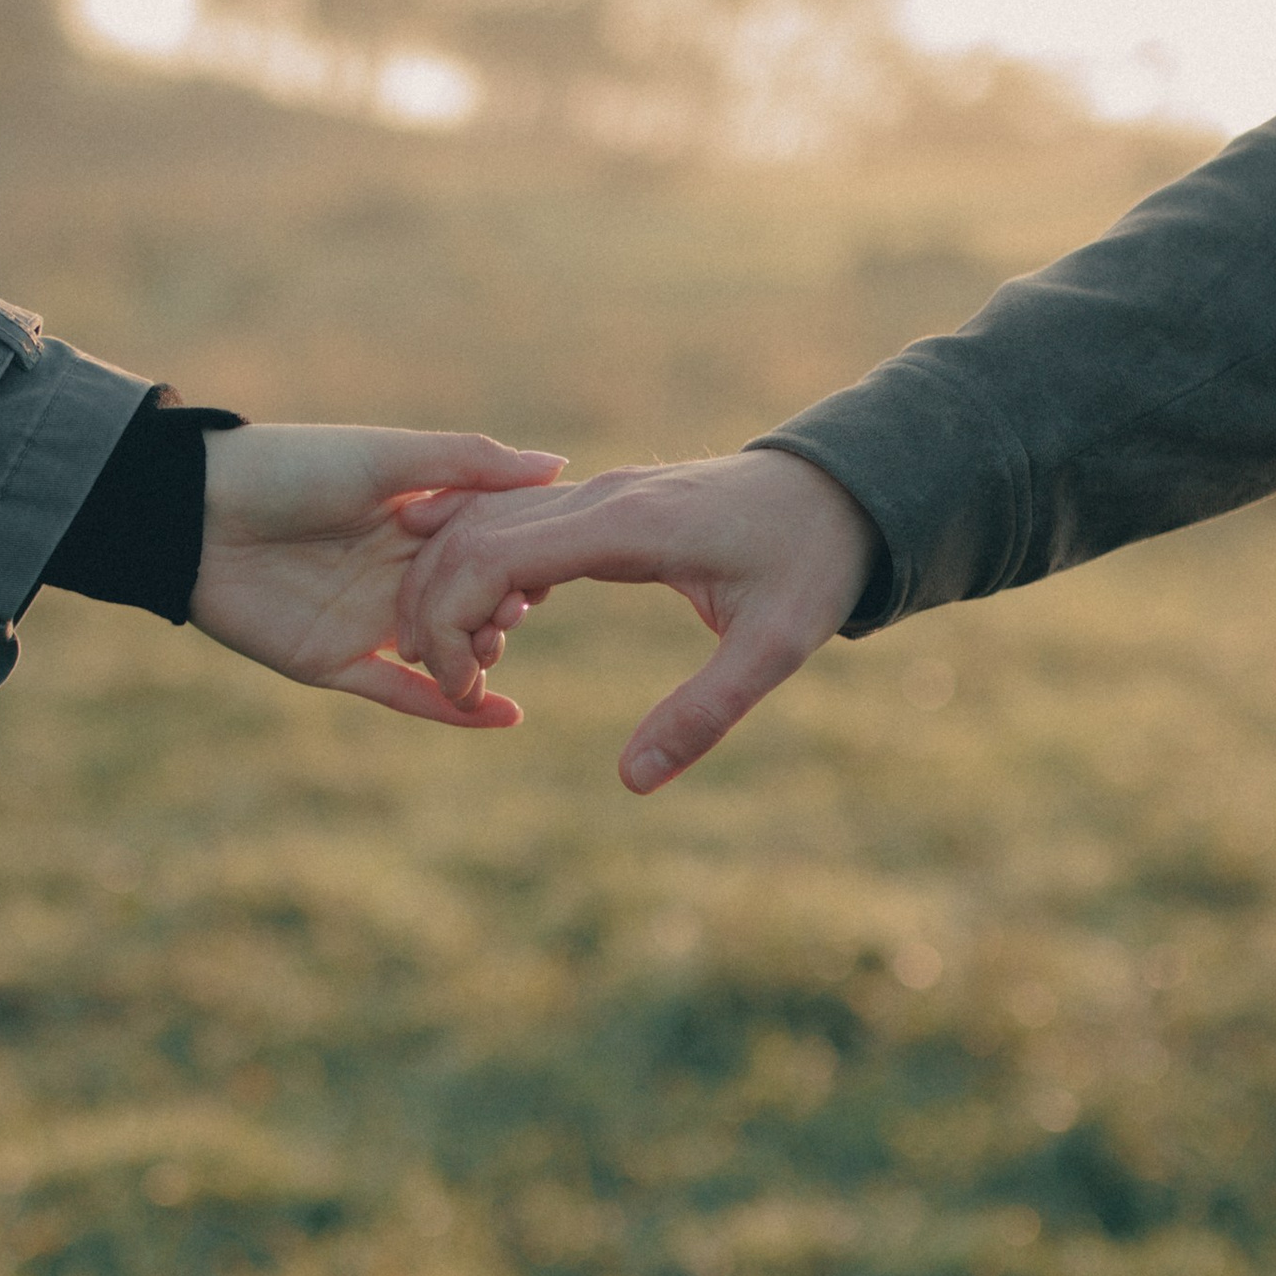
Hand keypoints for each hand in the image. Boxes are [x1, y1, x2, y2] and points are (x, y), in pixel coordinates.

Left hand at [192, 425, 566, 726]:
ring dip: (480, 659)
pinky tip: (505, 716)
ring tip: (495, 655)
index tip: (545, 566)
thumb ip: (467, 463)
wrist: (195, 515)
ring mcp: (369, 620)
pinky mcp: (336, 662)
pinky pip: (404, 693)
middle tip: (511, 616)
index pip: (487, 547)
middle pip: (472, 603)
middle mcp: (397, 571)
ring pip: (445, 652)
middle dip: (501, 614)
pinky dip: (451, 709)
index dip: (520, 558)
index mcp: (414, 519)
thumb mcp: (386, 456)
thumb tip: (558, 465)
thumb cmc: (289, 468)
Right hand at [394, 447, 879, 787]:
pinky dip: (483, 568)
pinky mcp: (605, 504)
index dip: (453, 621)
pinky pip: (516, 524)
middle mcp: (600, 497)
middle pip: (470, 535)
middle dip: (432, 609)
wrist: (843, 493)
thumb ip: (705, 713)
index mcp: (627, 526)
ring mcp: (599, 494)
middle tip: (441, 684)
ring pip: (484, 522)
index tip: (460, 688)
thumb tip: (634, 782)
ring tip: (457, 662)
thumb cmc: (812, 564)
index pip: (493, 555)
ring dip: (450, 585)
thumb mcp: (775, 648)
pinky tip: (494, 627)